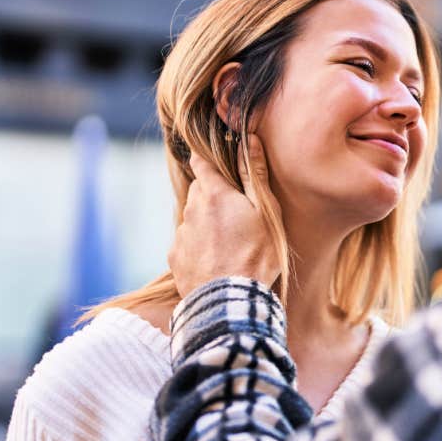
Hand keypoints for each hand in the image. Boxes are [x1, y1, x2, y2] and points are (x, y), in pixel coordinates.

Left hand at [168, 135, 280, 297]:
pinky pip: (187, 244)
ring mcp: (181, 235)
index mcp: (213, 194)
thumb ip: (255, 175)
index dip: (208, 161)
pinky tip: (218, 261)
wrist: (230, 299)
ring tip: (231, 244)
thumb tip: (251, 140)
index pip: (201, 163)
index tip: (217, 164)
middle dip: (214, 195)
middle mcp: (191, 210)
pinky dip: (200, 247)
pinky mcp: (175, 259)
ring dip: (207, 224)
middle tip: (237, 212)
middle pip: (199, 192)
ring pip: (193, 219)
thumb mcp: (266, 213)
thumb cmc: (256, 255)